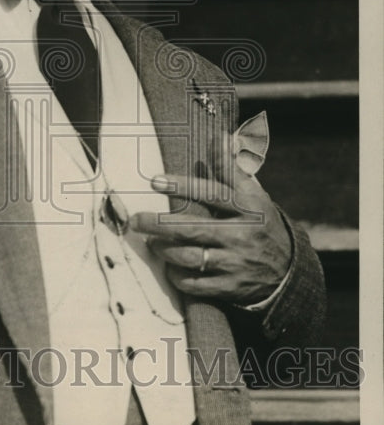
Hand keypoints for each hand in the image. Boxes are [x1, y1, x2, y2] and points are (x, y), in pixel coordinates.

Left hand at [130, 166, 292, 305]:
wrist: (289, 270)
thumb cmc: (261, 224)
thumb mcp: (254, 194)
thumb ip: (233, 168)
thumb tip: (221, 137)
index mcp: (248, 209)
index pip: (213, 193)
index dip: (183, 186)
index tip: (155, 180)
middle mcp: (241, 236)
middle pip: (193, 229)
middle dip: (159, 224)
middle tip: (135, 220)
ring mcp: (236, 264)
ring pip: (190, 257)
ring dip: (164, 249)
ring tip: (151, 241)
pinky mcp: (230, 288)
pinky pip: (195, 284)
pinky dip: (177, 275)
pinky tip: (169, 266)